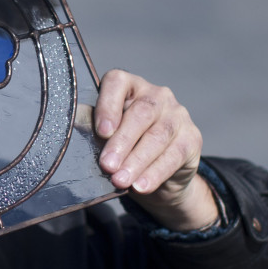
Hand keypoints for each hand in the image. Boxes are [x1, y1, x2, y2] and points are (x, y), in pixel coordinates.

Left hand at [95, 69, 220, 232]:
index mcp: (130, 87)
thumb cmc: (127, 149)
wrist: (160, 176)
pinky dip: (155, 173)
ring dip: (136, 161)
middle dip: (122, 142)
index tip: (102, 131)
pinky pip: (174, 155)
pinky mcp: (192, 138)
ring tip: (120, 180)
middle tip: (107, 165)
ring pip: (157, 136)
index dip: (108, 105)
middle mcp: (157, 95)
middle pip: (140, 113)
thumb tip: (75, 128)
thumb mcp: (108, 139)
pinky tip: (141, 186)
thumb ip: (96, 130)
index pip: (118, 82)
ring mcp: (178, 115)